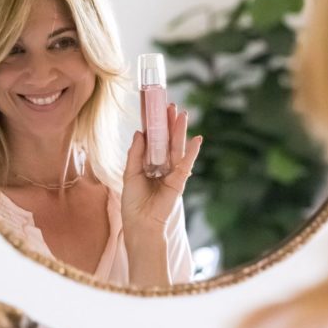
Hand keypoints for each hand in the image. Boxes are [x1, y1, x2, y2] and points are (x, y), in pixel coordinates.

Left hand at [121, 104, 202, 236]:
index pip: (153, 141)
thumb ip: (135, 153)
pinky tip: (197, 138)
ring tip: (182, 114)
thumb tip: (140, 132)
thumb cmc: (133, 202)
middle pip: (166, 140)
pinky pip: (186, 163)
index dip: (155, 126)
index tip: (155, 109)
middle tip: (171, 105)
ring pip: (176, 148)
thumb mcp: (130, 173)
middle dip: (169, 123)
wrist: (141, 222)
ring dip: (180, 131)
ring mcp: (171, 172)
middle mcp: (161, 166)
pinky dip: (192, 152)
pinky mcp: (179, 180)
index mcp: (148, 164)